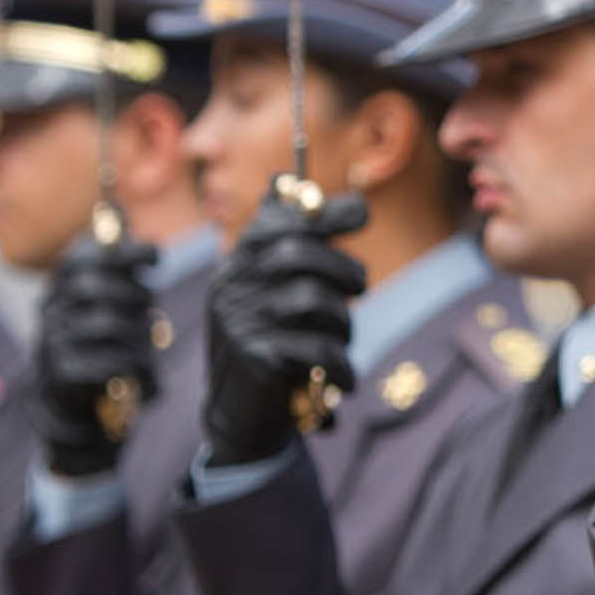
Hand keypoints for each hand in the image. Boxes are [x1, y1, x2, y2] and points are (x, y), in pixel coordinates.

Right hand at [33, 234, 158, 475]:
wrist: (68, 387)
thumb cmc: (100, 330)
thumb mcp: (109, 295)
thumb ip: (117, 263)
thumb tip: (122, 215)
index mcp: (62, 281)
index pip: (86, 256)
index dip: (123, 253)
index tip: (156, 257)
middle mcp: (51, 306)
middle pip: (94, 287)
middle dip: (134, 294)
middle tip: (151, 307)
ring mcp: (52, 338)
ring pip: (105, 325)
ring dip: (139, 332)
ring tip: (154, 340)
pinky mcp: (60, 369)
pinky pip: (103, 363)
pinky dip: (130, 364)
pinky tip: (142, 368)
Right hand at [204, 182, 366, 464]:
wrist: (240, 415)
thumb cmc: (269, 342)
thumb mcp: (267, 289)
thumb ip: (281, 240)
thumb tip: (284, 178)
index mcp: (239, 262)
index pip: (277, 221)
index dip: (324, 213)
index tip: (361, 213)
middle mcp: (234, 285)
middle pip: (298, 254)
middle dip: (344, 269)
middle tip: (360, 289)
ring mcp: (241, 320)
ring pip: (312, 300)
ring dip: (343, 323)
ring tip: (344, 341)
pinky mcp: (256, 357)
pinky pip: (316, 348)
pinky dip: (341, 365)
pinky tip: (344, 380)